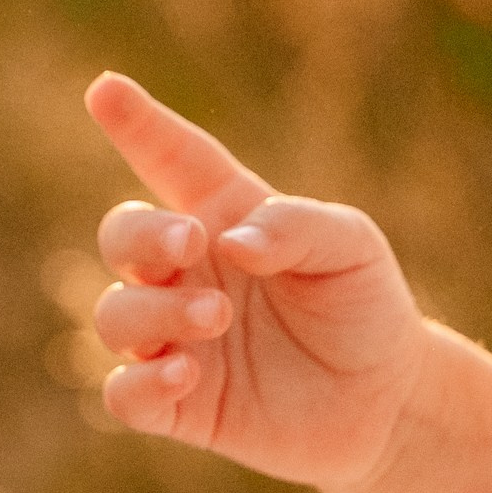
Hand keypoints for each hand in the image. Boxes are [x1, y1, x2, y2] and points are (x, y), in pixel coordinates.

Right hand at [86, 73, 429, 492]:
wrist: (387, 400)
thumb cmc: (365, 305)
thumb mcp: (352, 247)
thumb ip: (296, 227)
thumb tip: (230, 241)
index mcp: (224, 217)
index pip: (170, 160)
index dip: (137, 125)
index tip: (104, 88)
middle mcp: (188, 273)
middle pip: (122, 236)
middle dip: (142, 235)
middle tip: (193, 244)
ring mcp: (177, 338)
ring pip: (116, 316)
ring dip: (154, 312)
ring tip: (215, 319)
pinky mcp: (180, 404)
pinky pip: (123, 395)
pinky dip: (140, 383)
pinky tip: (184, 373)